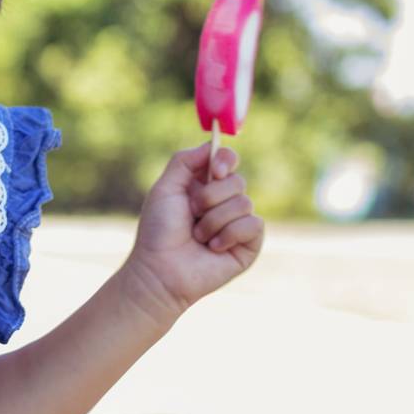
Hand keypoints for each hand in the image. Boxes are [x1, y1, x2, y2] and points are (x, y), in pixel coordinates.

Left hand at [120, 141, 264, 325]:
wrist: (161, 269)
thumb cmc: (159, 230)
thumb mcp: (166, 187)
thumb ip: (185, 160)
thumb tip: (213, 143)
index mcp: (205, 185)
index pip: (228, 160)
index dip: (226, 160)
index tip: (215, 171)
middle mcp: (224, 202)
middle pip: (238, 180)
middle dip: (211, 197)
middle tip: (192, 213)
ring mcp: (238, 223)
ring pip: (244, 203)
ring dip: (214, 220)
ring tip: (198, 236)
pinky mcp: (249, 245)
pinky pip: (254, 225)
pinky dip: (229, 234)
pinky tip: (213, 248)